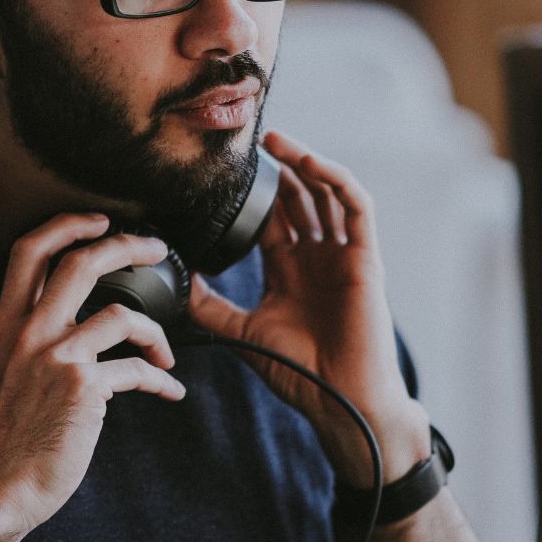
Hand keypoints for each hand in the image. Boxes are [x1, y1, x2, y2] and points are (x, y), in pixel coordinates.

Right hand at [0, 213, 185, 535]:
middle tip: (154, 248)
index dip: (66, 224)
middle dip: (127, 245)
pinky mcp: (83, 388)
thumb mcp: (7, 370)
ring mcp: (56, 357)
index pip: (29, 251)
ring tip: (167, 352)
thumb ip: (35, 337)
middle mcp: (29, 333)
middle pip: (81, 262)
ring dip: (157, 332)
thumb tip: (81, 319)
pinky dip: (161, 380)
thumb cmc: (8, 434)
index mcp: (7, 324)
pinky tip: (169, 391)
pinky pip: (137, 370)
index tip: (99, 220)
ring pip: (122, 314)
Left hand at [188, 131, 429, 484]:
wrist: (341, 401)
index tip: (225, 168)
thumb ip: (210, 305)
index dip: (253, 190)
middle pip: (299, 197)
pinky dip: (337, 180)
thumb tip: (175, 279)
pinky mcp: (366, 258)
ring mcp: (343, 255)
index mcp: (290, 269)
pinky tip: (311, 164)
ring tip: (276, 141)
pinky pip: (357, 207)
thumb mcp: (242, 332)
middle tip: (250, 141)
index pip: (272, 216)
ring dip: (304, 163)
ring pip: (327, 193)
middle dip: (277, 168)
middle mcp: (317, 256)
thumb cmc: (300, 372)